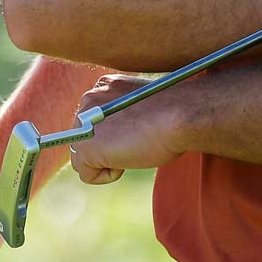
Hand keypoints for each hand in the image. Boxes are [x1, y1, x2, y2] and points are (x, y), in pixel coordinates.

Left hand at [69, 75, 187, 184]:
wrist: (178, 115)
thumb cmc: (173, 111)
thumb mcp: (142, 106)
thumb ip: (124, 113)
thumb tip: (121, 133)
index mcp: (104, 86)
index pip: (95, 118)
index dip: (115, 132)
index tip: (137, 131)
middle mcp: (89, 98)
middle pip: (85, 135)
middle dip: (107, 147)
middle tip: (136, 142)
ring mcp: (83, 122)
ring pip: (83, 156)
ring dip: (108, 161)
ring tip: (132, 150)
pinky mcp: (85, 146)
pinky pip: (86, 174)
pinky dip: (108, 175)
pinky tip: (126, 162)